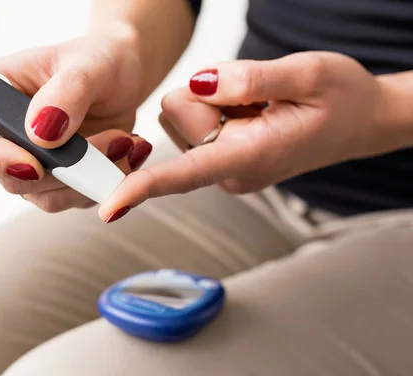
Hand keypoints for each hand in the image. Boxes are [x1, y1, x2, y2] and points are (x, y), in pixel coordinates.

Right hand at [0, 34, 151, 212]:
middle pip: (8, 179)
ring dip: (91, 177)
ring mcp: (27, 163)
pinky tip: (126, 151)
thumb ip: (65, 93)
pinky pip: (74, 199)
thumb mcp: (85, 64)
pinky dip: (105, 183)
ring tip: (126, 141)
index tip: (33, 158)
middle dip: (66, 168)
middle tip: (114, 140)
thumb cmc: (97, 60)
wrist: (123, 76)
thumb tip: (40, 136)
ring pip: (46, 197)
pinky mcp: (57, 181)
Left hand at [99, 51, 383, 221]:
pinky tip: (250, 112)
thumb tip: (200, 85)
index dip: (145, 187)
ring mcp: (222, 166)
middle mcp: (229, 172)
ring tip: (260, 106)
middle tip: (260, 98)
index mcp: (252, 158)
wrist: (358, 120)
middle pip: (177, 118)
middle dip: (209, 96)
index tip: (109, 208)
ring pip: (180, 115)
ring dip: (214, 99)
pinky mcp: (216, 155)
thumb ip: (254, 79)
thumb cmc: (341, 99)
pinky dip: (216, 105)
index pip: (187, 173)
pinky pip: (191, 117)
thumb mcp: (310, 75)